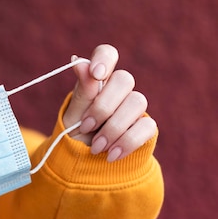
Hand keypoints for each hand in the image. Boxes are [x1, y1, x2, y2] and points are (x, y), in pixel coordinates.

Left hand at [63, 44, 156, 161]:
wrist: (86, 164)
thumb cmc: (77, 135)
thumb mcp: (73, 117)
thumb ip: (81, 92)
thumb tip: (78, 62)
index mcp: (98, 80)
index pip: (107, 54)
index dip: (104, 59)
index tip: (96, 75)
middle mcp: (119, 90)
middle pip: (124, 79)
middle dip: (103, 107)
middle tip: (85, 127)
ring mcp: (134, 107)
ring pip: (138, 102)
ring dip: (113, 128)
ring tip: (96, 148)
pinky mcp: (146, 126)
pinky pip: (147, 126)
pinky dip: (126, 142)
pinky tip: (111, 155)